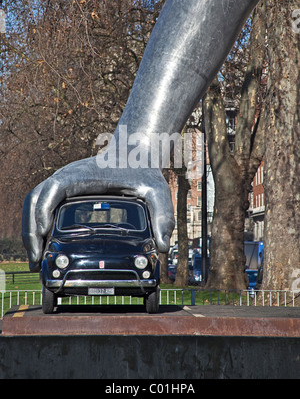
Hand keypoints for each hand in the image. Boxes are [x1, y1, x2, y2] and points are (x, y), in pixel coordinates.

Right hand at [22, 155, 174, 270]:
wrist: (134, 154)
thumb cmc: (142, 171)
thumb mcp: (157, 191)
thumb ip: (162, 215)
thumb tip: (163, 246)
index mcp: (84, 175)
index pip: (54, 188)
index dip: (44, 210)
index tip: (44, 233)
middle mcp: (68, 177)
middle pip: (36, 198)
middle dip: (31, 229)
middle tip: (37, 260)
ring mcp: (64, 183)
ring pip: (34, 202)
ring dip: (29, 229)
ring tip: (35, 260)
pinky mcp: (65, 190)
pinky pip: (41, 204)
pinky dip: (35, 223)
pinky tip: (41, 245)